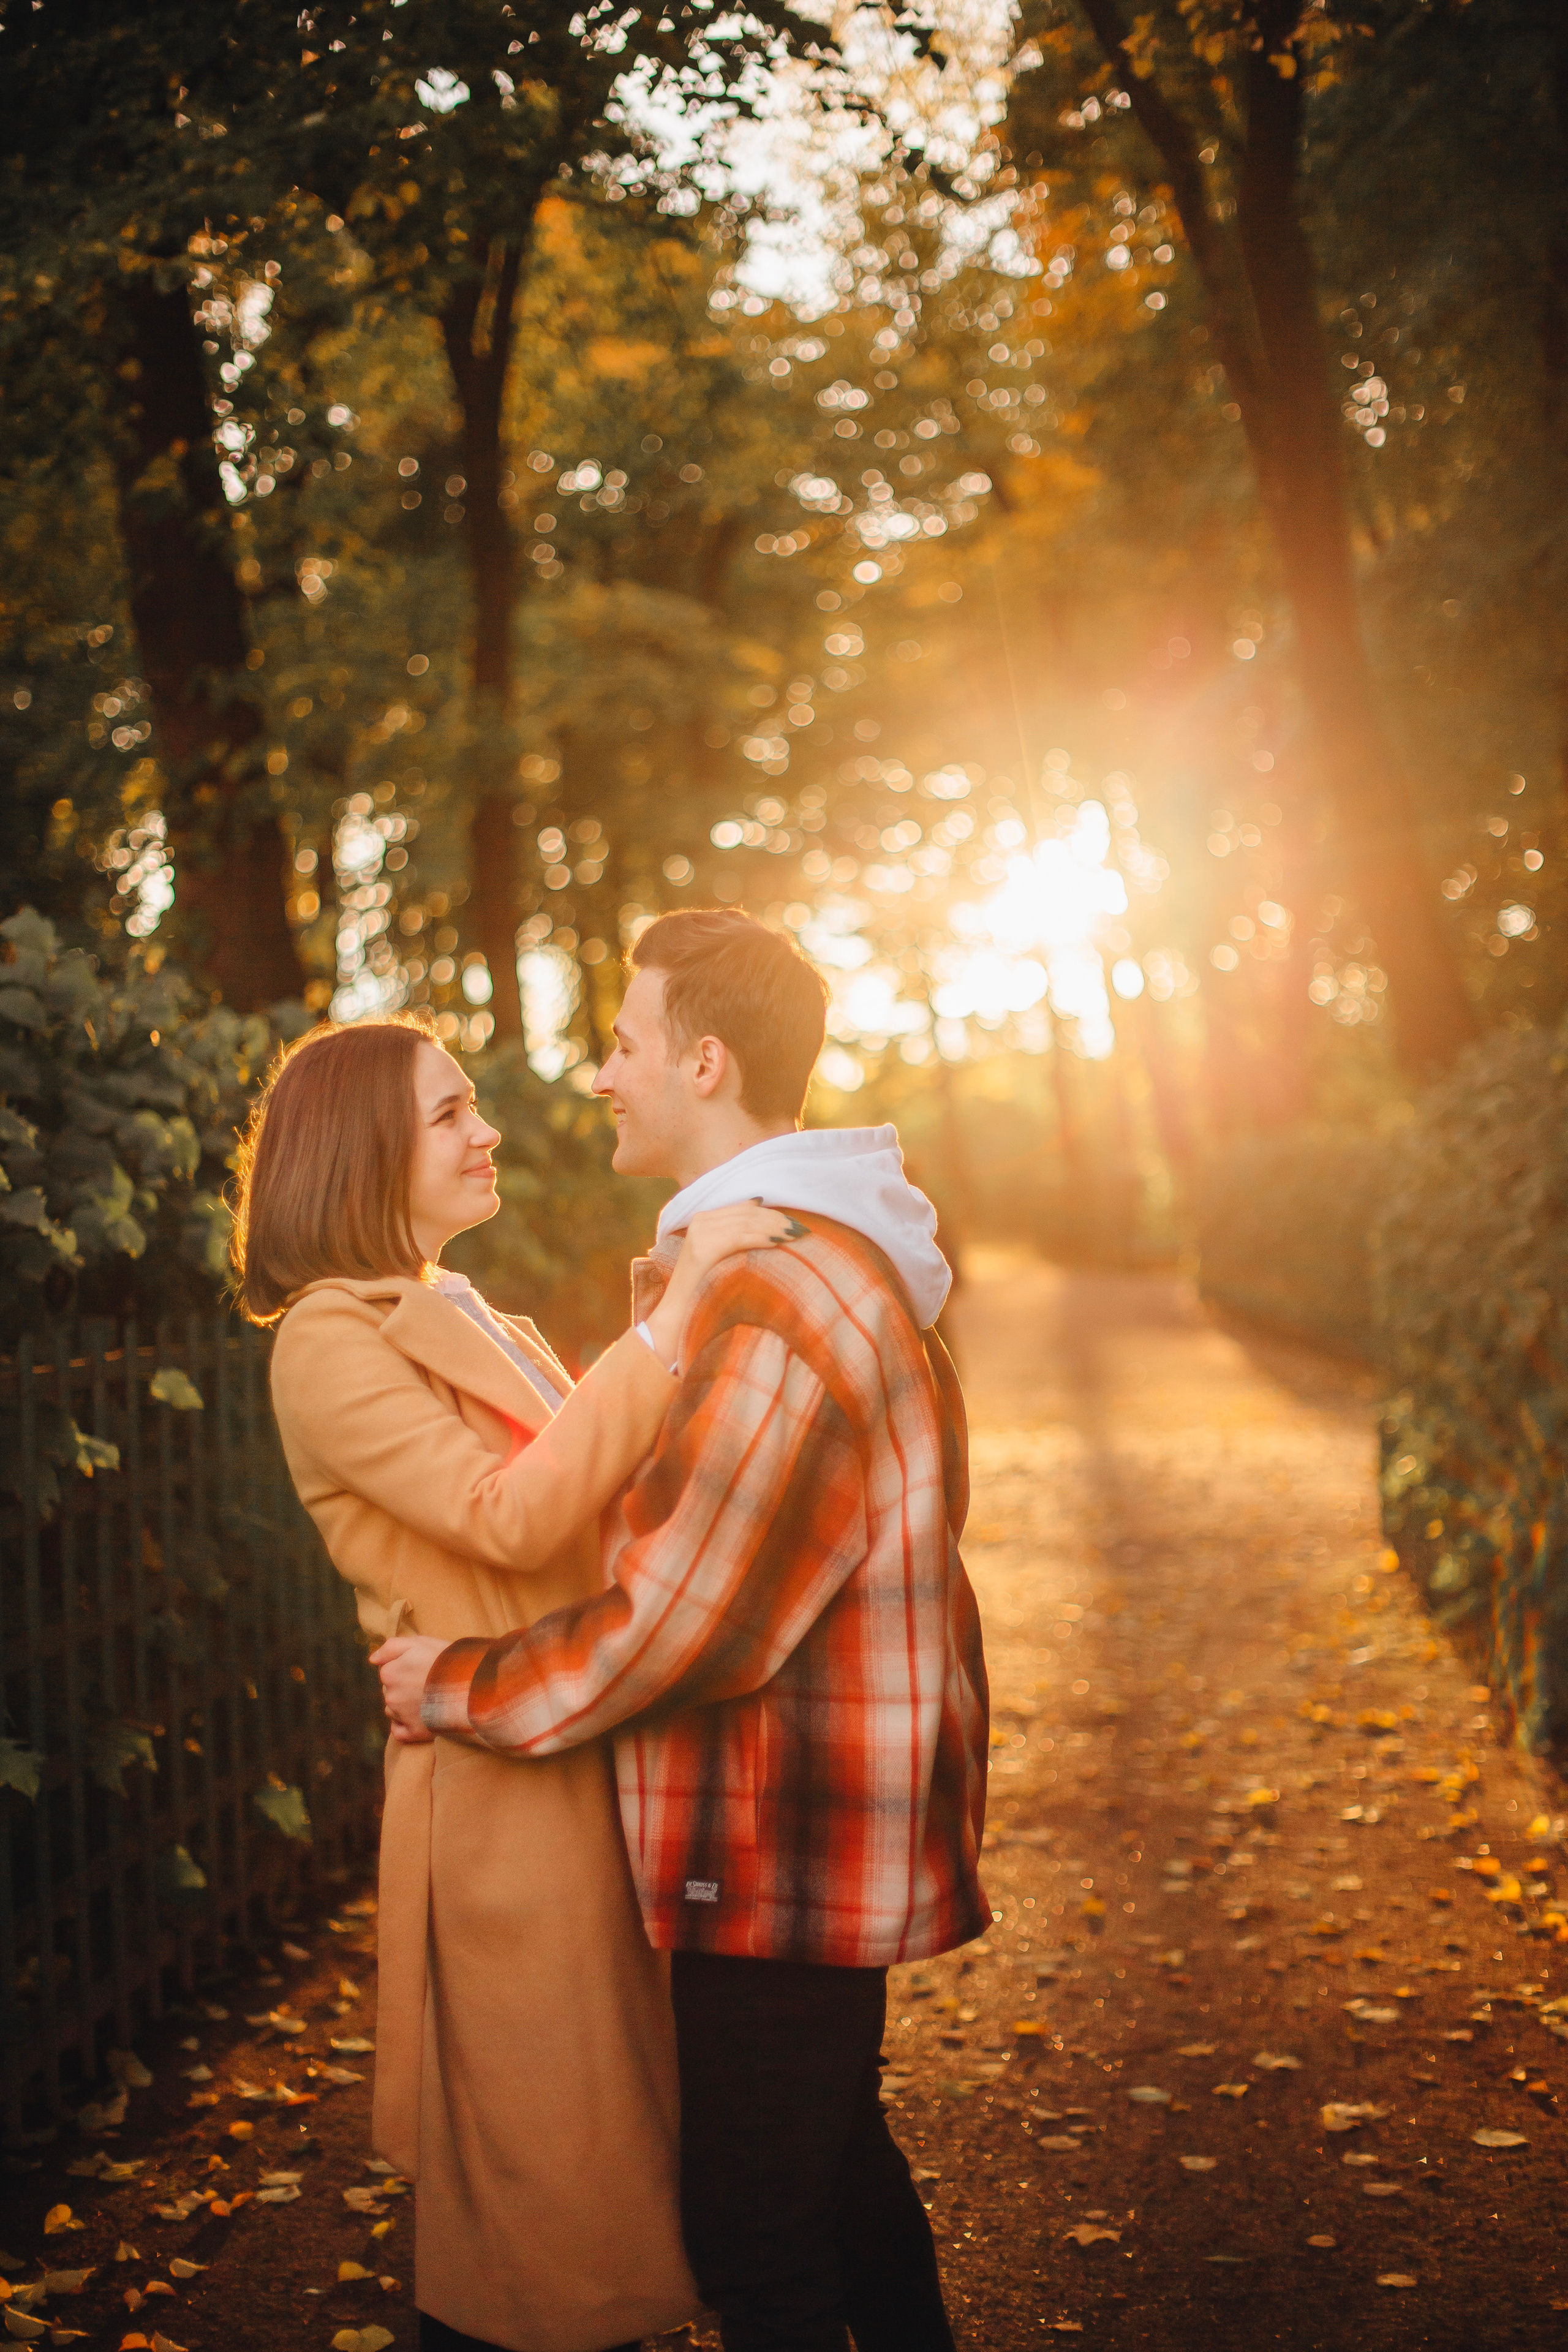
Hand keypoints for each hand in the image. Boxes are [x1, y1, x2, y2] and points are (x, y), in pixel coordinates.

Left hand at [369, 1633, 446, 1743]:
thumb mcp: (419, 1642)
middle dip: (404, 1687)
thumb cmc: (446, 1659)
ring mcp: (401, 1716)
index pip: (388, 1671)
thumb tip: (372, 1659)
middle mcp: (390, 1696)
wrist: (471, 1684)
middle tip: (429, 1682)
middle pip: (390, 1691)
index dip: (406, 1667)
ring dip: (405, 1706)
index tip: (423, 1667)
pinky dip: (405, 1726)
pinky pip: (399, 1732)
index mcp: (389, 1673)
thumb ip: (391, 1647)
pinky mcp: (414, 1733)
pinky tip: (421, 1717)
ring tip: (430, 1698)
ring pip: (394, 1710)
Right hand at [645, 1201, 806, 1368]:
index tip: (794, 1222)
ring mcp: (700, 1234)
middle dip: (777, 1219)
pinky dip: (761, 1238)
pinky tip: (778, 1242)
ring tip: (796, 1235)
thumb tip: (764, 1213)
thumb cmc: (704, 1290)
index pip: (744, 1208)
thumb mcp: (720, 1257)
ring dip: (774, 1227)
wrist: (677, 1315)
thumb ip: (736, 1236)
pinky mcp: (703, 1249)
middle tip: (802, 1229)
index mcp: (703, 1219)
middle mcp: (700, 1221)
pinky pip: (739, 1238)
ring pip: (746, 1223)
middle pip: (747, 1214)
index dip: (772, 1213)